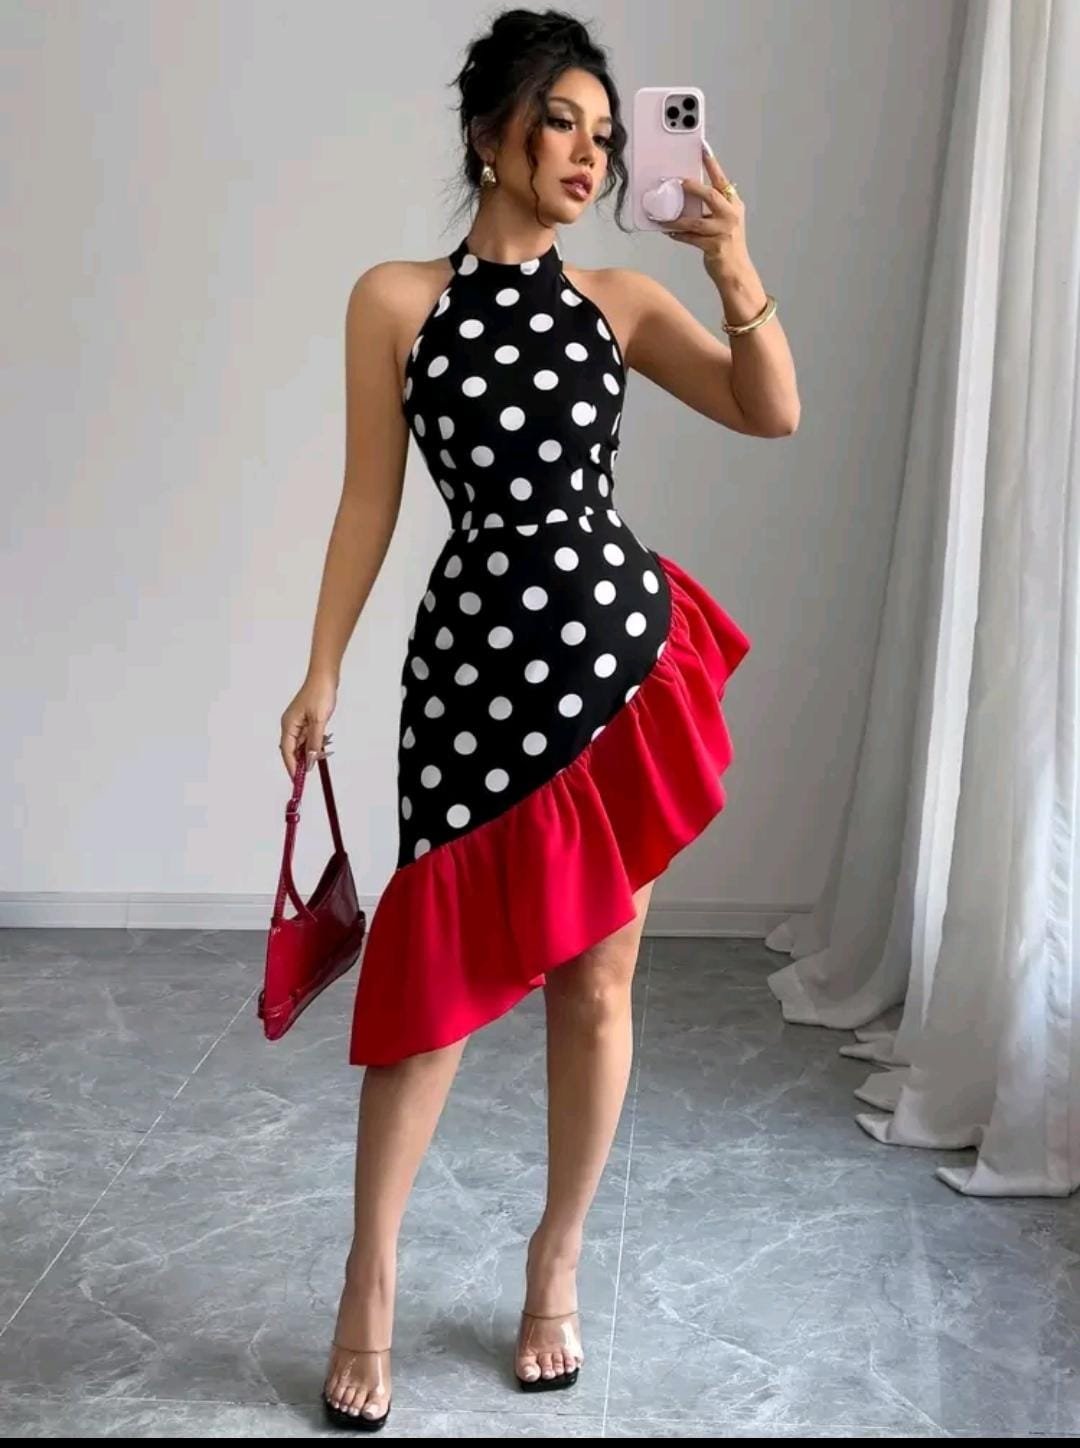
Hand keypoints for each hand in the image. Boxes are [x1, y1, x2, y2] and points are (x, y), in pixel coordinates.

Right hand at [279, 674, 336, 778]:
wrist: (325, 676)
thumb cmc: (319, 694)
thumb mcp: (318, 721)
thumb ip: (314, 742)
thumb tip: (309, 761)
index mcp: (288, 725)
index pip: (287, 751)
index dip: (291, 767)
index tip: (296, 780)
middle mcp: (290, 725)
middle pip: (293, 749)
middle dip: (302, 760)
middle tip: (313, 769)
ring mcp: (298, 722)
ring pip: (302, 744)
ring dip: (311, 751)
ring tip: (322, 754)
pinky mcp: (307, 720)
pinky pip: (308, 737)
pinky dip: (315, 743)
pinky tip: (323, 744)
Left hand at [664, 138, 751, 276]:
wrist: (737, 271)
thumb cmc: (728, 245)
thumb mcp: (725, 220)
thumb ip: (713, 206)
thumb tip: (689, 193)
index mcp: (734, 205)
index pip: (722, 180)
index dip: (712, 163)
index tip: (702, 148)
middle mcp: (731, 215)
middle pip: (711, 196)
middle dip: (694, 187)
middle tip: (680, 182)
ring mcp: (724, 231)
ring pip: (696, 221)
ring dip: (678, 219)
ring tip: (664, 217)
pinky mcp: (714, 247)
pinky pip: (691, 238)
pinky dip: (679, 235)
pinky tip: (669, 232)